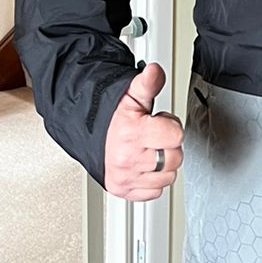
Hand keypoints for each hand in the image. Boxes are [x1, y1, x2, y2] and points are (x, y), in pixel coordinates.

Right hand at [103, 62, 183, 199]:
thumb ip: (147, 84)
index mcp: (131, 134)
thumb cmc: (109, 118)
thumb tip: (154, 71)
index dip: (170, 126)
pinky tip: (144, 166)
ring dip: (163, 164)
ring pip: (169, 176)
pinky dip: (153, 180)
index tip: (159, 122)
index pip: (175, 135)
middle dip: (168, 145)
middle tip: (153, 137)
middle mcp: (128, 160)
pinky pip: (157, 191)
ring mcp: (126, 178)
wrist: (86, 136)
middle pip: (175, 157)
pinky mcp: (124, 191)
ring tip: (148, 150)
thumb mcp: (130, 96)